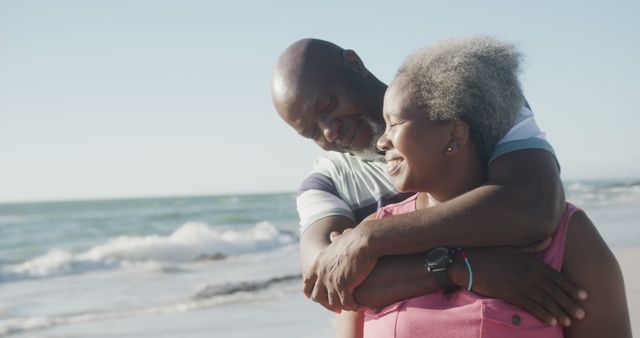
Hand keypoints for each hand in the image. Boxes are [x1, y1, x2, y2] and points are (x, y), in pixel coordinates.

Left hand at [303, 227, 376, 311]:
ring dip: (341, 306)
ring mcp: (331, 280)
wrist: (364, 241)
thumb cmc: (356, 238)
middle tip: (337, 308)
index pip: (307, 282)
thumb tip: (333, 235)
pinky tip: (358, 305)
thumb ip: (335, 240)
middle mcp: (322, 273)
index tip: (313, 298)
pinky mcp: (342, 286)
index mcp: (319, 263)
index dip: (309, 291)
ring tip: (351, 306)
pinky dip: (352, 306)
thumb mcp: (340, 239)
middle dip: (326, 304)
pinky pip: (345, 303)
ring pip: (332, 302)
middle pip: (317, 296)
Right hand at [454, 246, 587, 326]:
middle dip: (570, 304)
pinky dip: (543, 314)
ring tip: (569, 321)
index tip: (584, 296)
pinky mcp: (512, 294)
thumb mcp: (514, 247)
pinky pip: (532, 307)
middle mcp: (531, 274)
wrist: (470, 262)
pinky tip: (552, 321)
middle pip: (556, 292)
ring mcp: (522, 285)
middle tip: (582, 315)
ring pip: (546, 301)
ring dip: (559, 312)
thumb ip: (533, 246)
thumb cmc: (491, 253)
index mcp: (534, 262)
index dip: (572, 288)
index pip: (558, 277)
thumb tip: (548, 239)